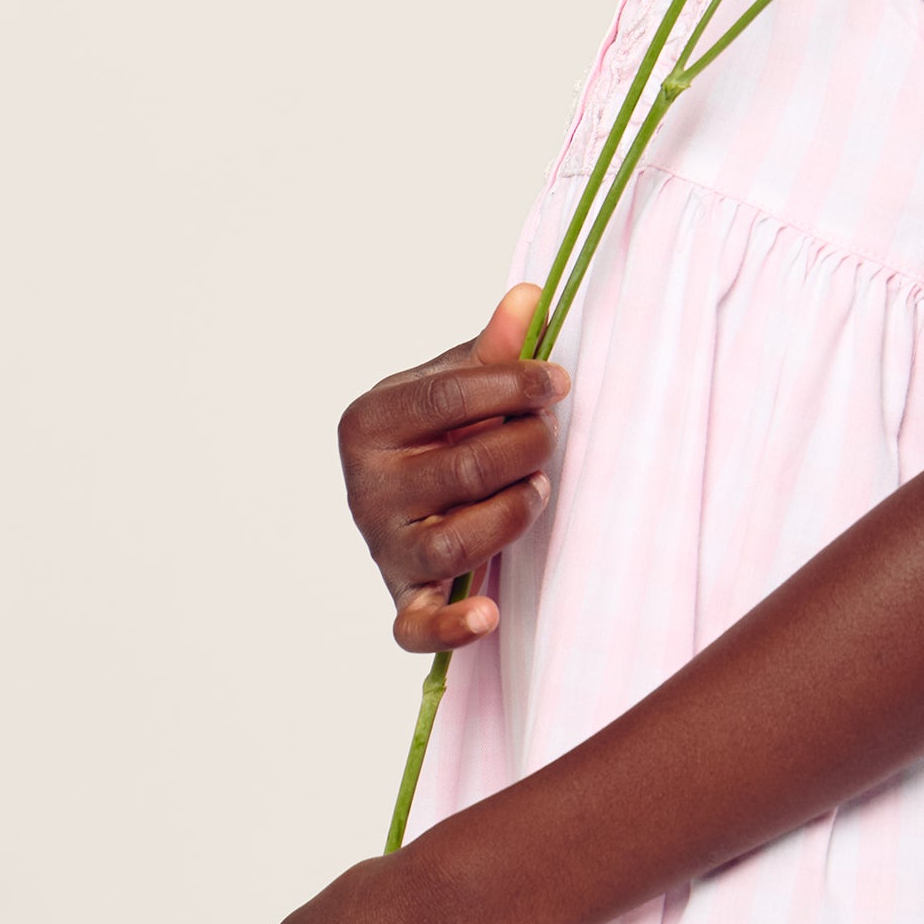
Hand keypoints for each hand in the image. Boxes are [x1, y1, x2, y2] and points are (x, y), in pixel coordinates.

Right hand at [338, 284, 569, 652]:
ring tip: (537, 488)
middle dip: (526, 445)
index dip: (514, 385)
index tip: (557, 382)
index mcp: (368, 421)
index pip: (449, 395)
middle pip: (464, 467)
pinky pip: (416, 627)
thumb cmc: (437, 433)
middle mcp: (366, 488)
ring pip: (457, 540)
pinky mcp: (402, 597)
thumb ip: (492, 348)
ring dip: (515, 512)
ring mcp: (383, 547)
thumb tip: (530, 296)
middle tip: (549, 434)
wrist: (405, 494)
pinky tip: (487, 613)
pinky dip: (450, 626)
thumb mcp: (454, 383)